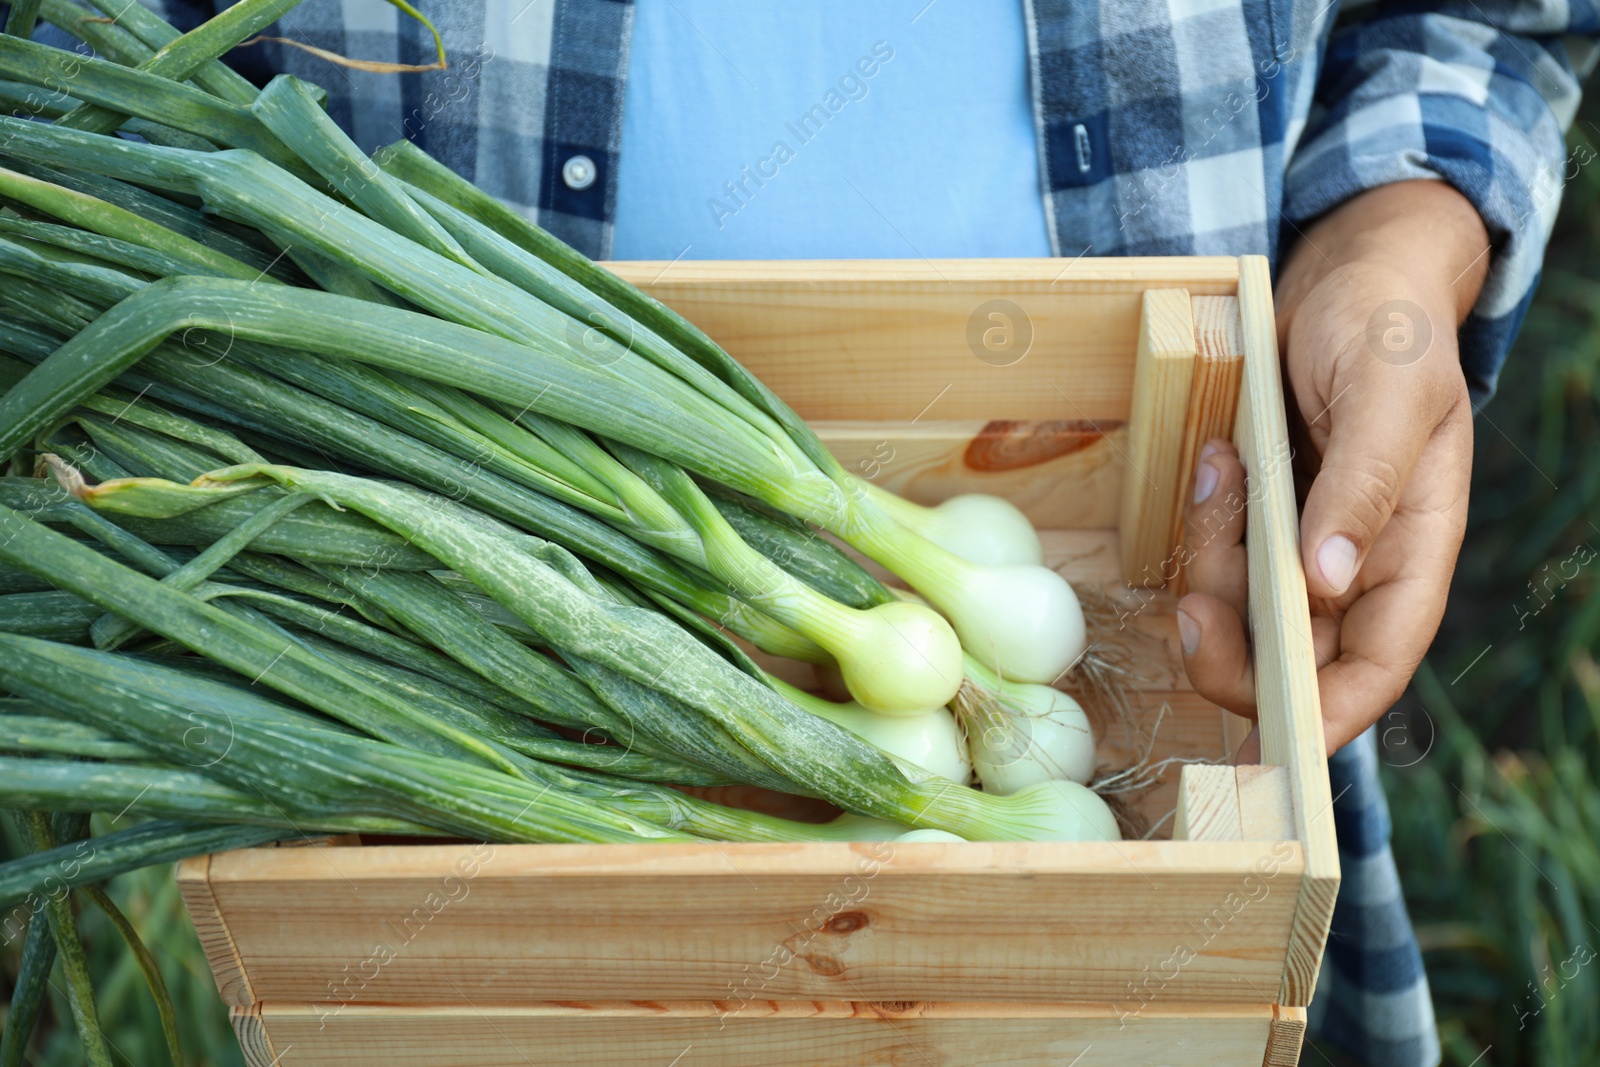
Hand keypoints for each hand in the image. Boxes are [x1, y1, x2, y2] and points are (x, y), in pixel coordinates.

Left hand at [1176, 181, 1487, 754]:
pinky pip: (1212, 559)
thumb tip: (1330, 581)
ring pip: (1237, 613)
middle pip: (1285, 663)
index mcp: (1411, 557)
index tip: (1262, 733)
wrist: (1346, 278)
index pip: (1372, 673)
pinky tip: (1213, 459)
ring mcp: (1299, 549)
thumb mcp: (1389, 392)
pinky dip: (1200, 528)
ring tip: (1220, 466)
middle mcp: (1354, 570)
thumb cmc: (1388, 327)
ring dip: (1209, 563)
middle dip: (1229, 647)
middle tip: (1188, 599)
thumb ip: (1364, 486)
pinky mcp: (1255, 522)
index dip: (1322, 718)